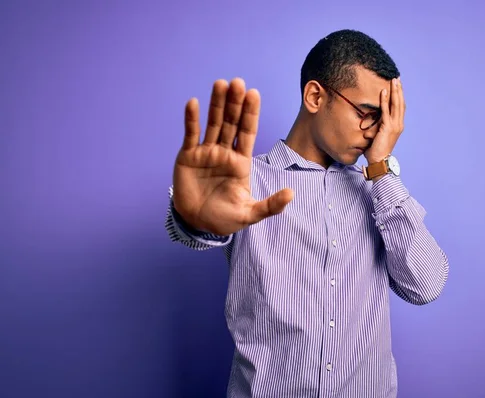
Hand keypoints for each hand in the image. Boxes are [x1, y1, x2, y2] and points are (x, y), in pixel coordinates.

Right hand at [172, 78, 293, 235]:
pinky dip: (191, 119)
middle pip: (231, 123)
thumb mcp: (250, 214)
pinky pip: (191, 134)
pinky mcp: (188, 156)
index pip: (247, 132)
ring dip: (216, 104)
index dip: (250, 113)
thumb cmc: (225, 218)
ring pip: (213, 123)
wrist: (197, 224)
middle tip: (238, 82)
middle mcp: (224, 152)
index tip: (254, 94)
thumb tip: (292, 194)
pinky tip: (194, 103)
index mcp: (241, 162)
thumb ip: (270, 205)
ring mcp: (206, 152)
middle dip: (235, 103)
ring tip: (220, 84)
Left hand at [364, 77, 405, 163]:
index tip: (397, 86)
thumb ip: (377, 127)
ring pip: (396, 105)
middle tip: (397, 79)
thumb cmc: (376, 150)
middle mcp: (398, 124)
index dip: (399, 96)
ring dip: (394, 92)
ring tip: (393, 81)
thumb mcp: (378, 135)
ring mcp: (394, 126)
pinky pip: (386, 111)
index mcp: (397, 126)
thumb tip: (369, 122)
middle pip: (400, 103)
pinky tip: (383, 92)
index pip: (400, 107)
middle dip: (399, 90)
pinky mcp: (387, 128)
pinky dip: (385, 101)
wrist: (379, 161)